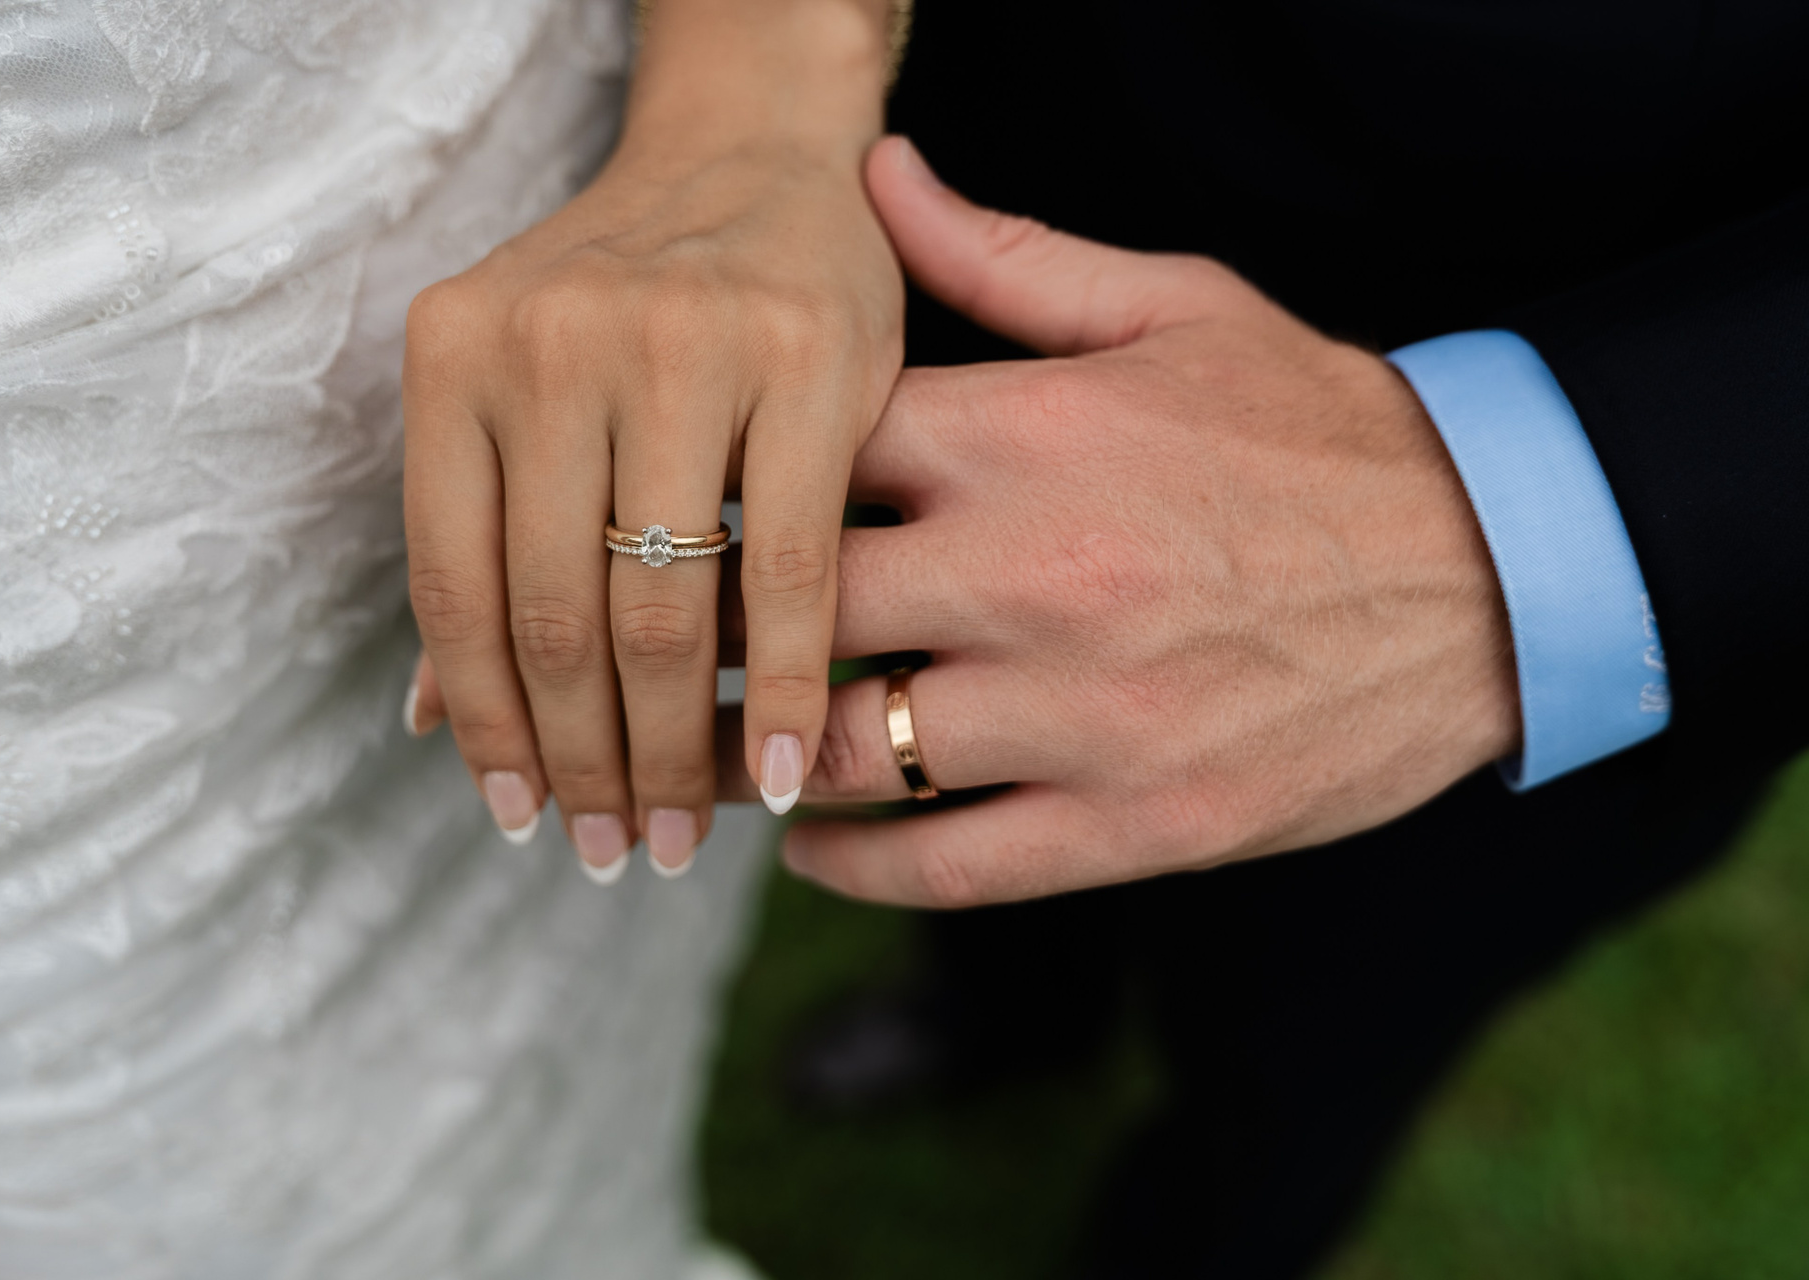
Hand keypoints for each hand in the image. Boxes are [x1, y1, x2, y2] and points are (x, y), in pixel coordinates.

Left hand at [402, 0, 900, 876]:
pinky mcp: (809, 364)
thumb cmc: (629, 298)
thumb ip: (475, 533)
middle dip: (584, 766)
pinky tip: (780, 771)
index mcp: (456, 355)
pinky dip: (780, 693)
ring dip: (672, 754)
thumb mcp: (518, 386)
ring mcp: (683, 348)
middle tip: (614, 850)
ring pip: (664, 612)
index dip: (488, 727)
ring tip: (683, 832)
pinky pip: (789, 574)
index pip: (455, 588)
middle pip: (557, 618)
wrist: (758, 158)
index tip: (520, 819)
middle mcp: (553, 344)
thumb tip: (434, 722)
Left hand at [717, 137, 1520, 905]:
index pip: (801, 449)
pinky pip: (947, 865)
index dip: (724, 476)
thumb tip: (874, 174)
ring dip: (757, 757)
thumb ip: (1002, 254)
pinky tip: (808, 848)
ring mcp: (1082, 712)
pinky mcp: (1134, 822)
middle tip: (662, 638)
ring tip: (704, 750)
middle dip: (713, 623)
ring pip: (847, 750)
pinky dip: (857, 867)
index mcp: (1026, 435)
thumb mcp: (1171, 309)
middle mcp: (1035, 574)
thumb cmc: (1318, 428)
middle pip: (793, 606)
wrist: (1491, 570)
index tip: (681, 502)